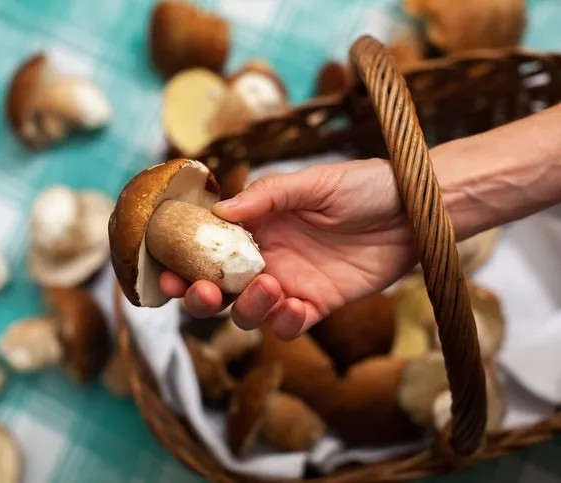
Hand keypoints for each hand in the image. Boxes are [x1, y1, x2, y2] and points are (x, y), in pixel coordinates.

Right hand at [160, 158, 417, 339]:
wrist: (416, 210)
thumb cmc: (365, 186)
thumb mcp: (315, 182)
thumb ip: (268, 196)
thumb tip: (219, 212)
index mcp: (257, 225)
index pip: (206, 247)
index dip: (181, 261)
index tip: (165, 270)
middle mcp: (266, 257)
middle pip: (218, 287)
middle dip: (201, 295)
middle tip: (203, 291)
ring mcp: (290, 283)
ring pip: (248, 311)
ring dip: (248, 308)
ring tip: (270, 287)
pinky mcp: (318, 305)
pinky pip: (289, 326)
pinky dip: (285, 324)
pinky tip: (296, 308)